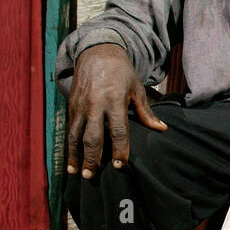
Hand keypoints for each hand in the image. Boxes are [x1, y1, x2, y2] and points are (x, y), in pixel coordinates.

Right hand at [65, 43, 166, 177]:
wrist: (97, 52)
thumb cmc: (121, 72)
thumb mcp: (137, 89)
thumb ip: (145, 112)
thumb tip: (162, 129)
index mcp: (114, 101)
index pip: (118, 130)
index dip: (119, 149)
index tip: (120, 165)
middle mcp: (95, 105)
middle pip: (93, 137)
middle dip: (92, 158)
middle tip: (93, 176)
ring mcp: (80, 106)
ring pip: (75, 135)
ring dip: (76, 156)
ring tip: (78, 173)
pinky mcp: (70, 106)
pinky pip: (68, 129)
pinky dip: (68, 146)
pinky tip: (70, 160)